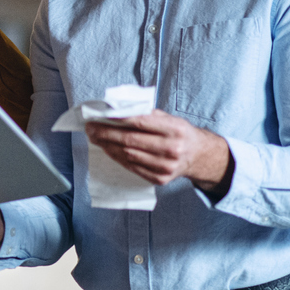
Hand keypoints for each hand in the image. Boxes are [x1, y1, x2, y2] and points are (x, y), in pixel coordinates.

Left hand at [85, 110, 232, 191]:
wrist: (198, 156)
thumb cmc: (180, 133)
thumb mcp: (170, 118)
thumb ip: (147, 114)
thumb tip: (118, 110)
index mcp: (175, 129)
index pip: (140, 122)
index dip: (117, 119)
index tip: (100, 117)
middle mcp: (172, 149)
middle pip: (130, 140)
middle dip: (106, 134)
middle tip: (91, 129)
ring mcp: (166, 166)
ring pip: (128, 155)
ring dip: (108, 146)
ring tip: (96, 138)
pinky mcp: (160, 179)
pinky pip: (132, 167)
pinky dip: (118, 157)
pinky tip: (109, 150)